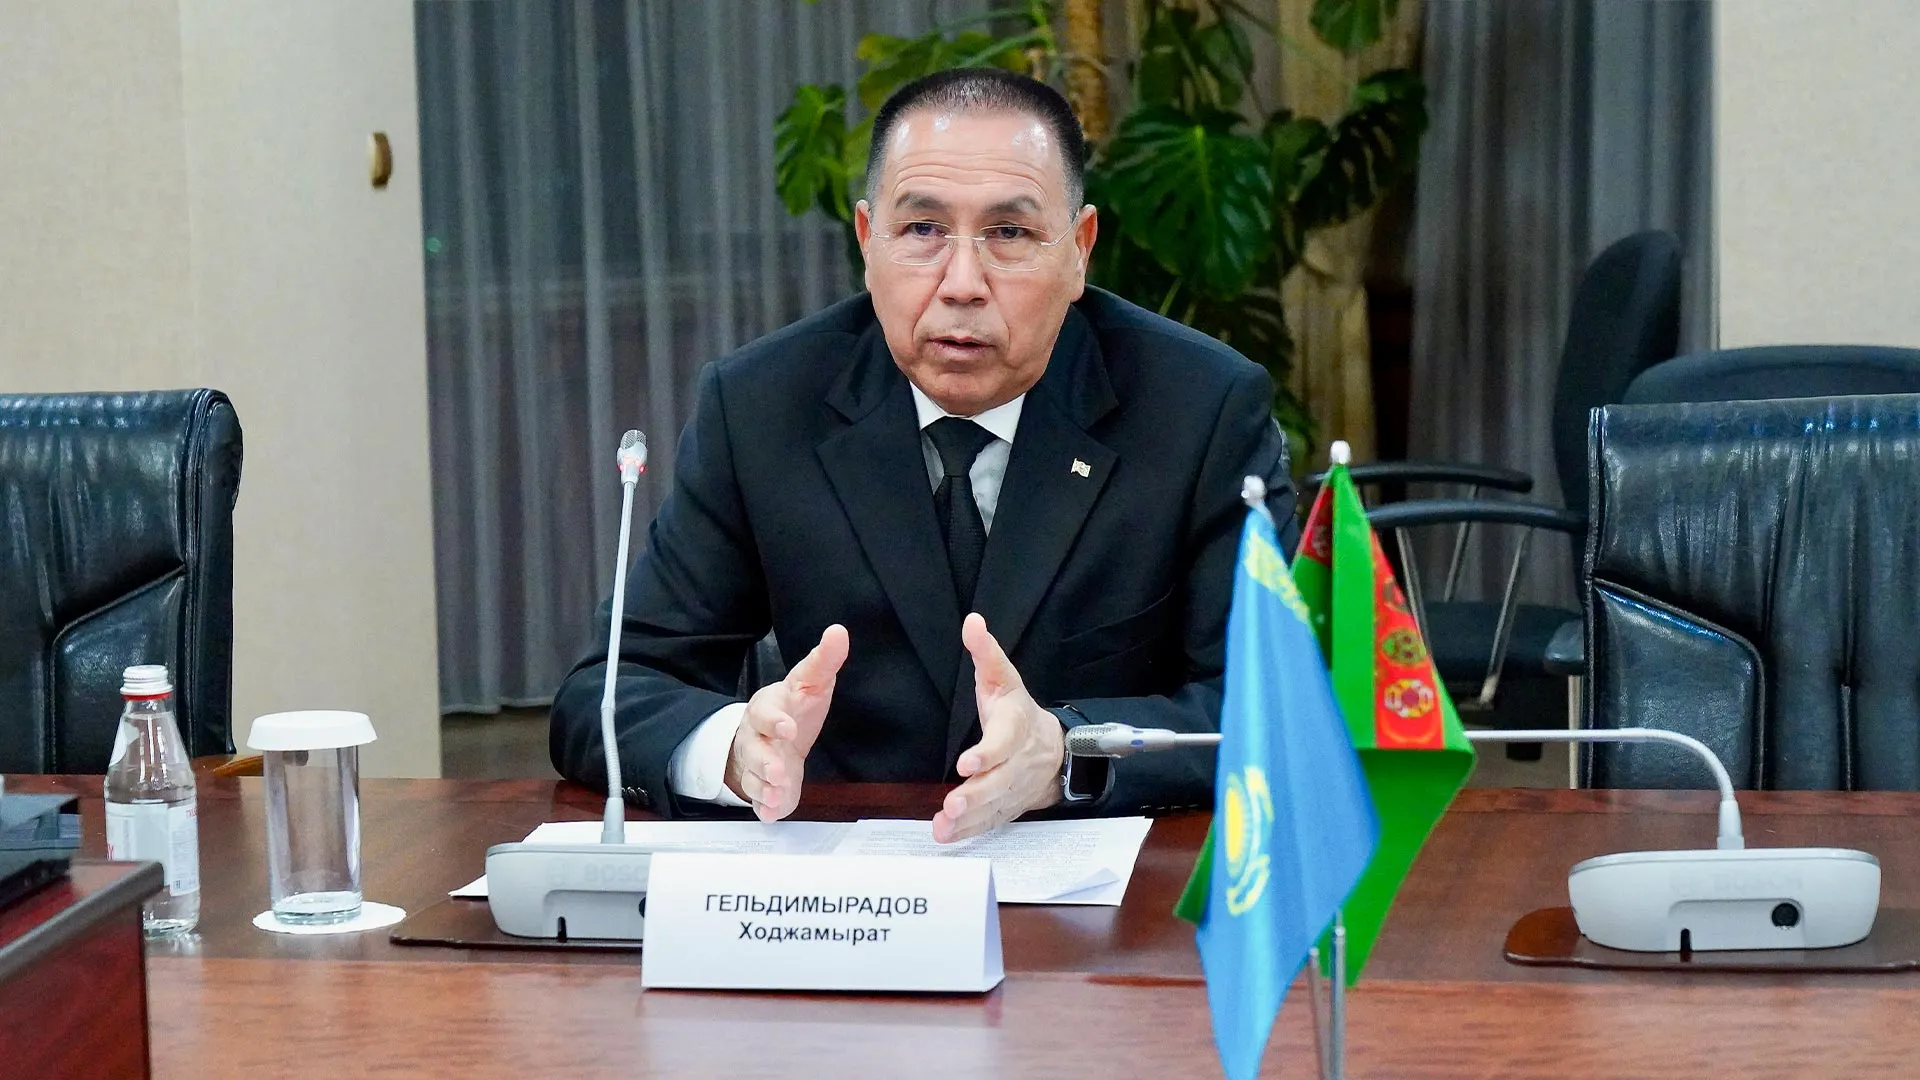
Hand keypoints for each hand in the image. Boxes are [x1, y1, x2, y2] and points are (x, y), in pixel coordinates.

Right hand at [725, 625, 848, 821]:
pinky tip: (773, 812)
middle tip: (779, 771)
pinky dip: (765, 807)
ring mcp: (756, 764)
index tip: (789, 728)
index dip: (774, 720)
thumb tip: (839, 631)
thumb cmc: (794, 707)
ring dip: (765, 786)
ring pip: (754, 776)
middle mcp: (756, 736)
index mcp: (768, 708)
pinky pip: (758, 799)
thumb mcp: (810, 681)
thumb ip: (824, 660)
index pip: (765, 711)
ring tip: (777, 793)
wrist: (771, 737)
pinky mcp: (762, 787)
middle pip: (753, 748)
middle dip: (764, 760)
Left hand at [932, 613, 1064, 843]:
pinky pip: (992, 822)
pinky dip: (971, 831)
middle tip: (953, 805)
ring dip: (970, 819)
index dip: (987, 753)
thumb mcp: (1004, 679)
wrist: (1054, 750)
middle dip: (977, 795)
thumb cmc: (1017, 711)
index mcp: (1016, 727)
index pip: (1004, 741)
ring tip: (944, 827)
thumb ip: (986, 654)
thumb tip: (972, 622)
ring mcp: (1015, 787)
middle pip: (1000, 780)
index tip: (966, 763)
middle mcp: (1019, 761)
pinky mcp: (1009, 806)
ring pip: (995, 806)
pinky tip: (947, 836)